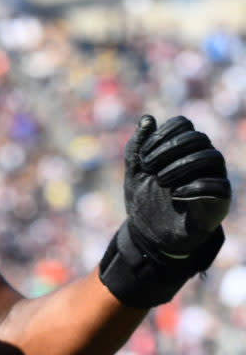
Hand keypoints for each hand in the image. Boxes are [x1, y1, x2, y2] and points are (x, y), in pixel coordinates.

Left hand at [124, 115, 228, 256]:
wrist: (150, 235)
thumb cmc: (145, 200)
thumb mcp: (134, 174)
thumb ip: (136, 148)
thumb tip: (147, 118)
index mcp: (182, 149)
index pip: (183, 124)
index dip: (162, 134)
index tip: (143, 156)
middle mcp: (202, 160)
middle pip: (198, 137)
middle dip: (170, 149)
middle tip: (149, 168)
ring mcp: (213, 179)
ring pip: (213, 157)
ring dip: (182, 165)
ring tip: (161, 180)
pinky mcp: (218, 202)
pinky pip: (219, 187)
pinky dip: (195, 187)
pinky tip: (175, 194)